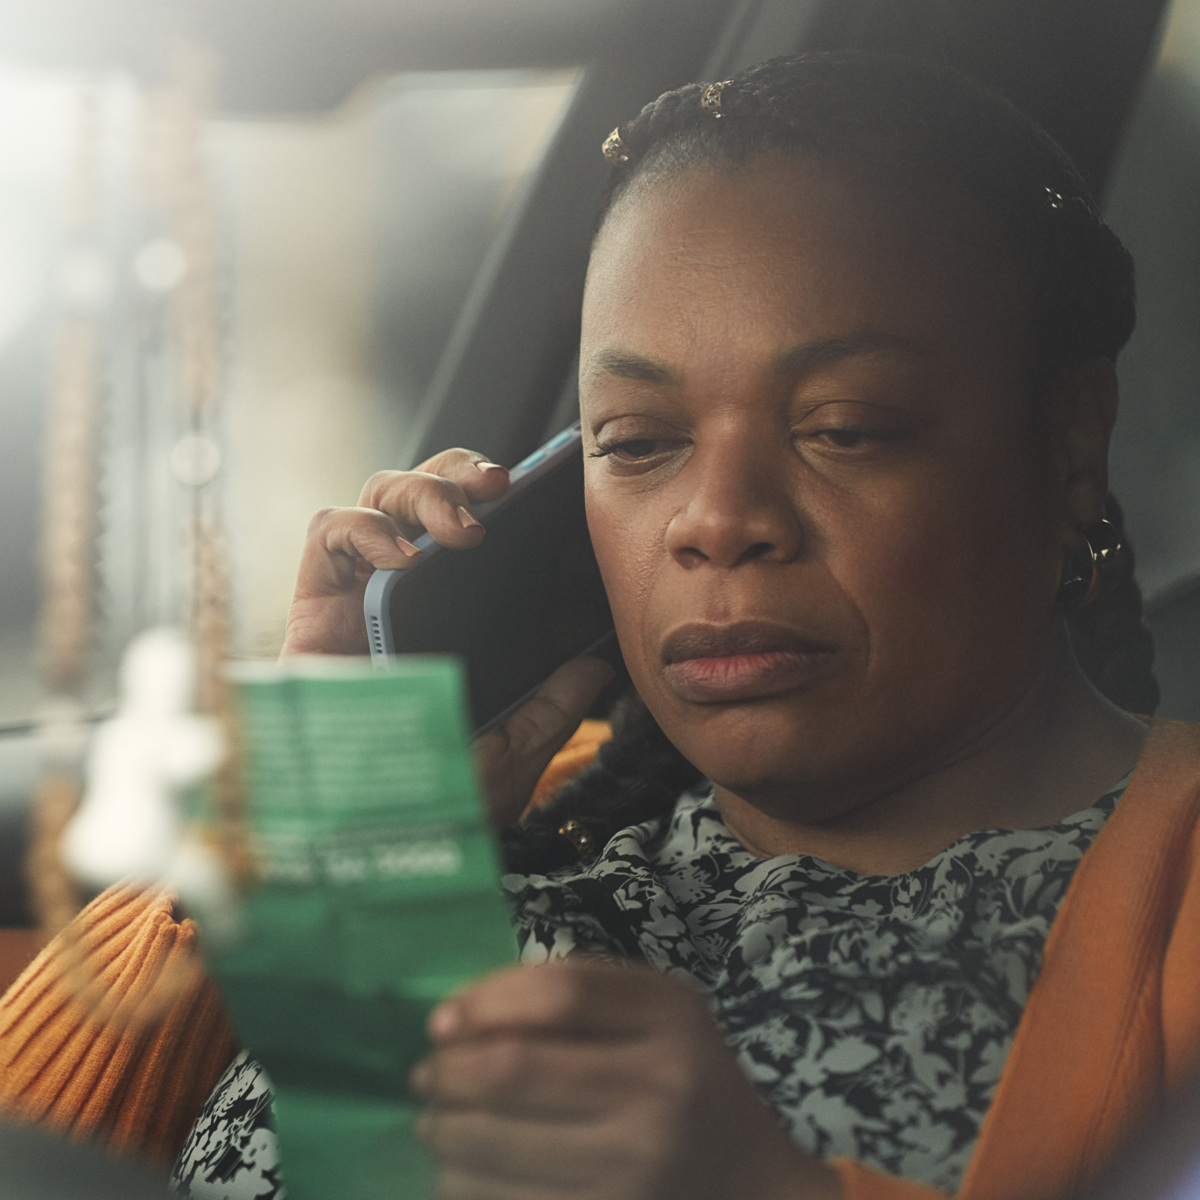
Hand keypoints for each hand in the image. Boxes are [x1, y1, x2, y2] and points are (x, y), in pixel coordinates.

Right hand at [282, 449, 612, 827]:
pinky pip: (325, 533)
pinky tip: (403, 558)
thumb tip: (598, 664)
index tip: (536, 484)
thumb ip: (554, 704)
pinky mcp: (312, 610)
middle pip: (420, 493)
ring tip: (463, 527)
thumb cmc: (434, 799)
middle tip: (500, 485)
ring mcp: (355, 598)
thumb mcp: (516, 749)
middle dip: (458, 473)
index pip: (466, 527)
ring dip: (422, 491)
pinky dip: (365, 528)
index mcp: (447, 617)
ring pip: (376, 495)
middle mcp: (399, 598)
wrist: (369, 841)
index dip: (491, 492)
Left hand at [411, 961, 840, 1199]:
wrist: (749, 1184)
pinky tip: (462, 1171)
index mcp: (670, 1018)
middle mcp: (660, 1091)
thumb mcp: (652, 1010)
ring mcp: (637, 1168)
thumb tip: (453, 1018)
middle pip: (515, 1070)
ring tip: (436, 1124)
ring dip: (445, 1134)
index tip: (441, 1022)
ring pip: (497, 1147)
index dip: (484, 1003)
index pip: (558, 994)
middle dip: (448, 1075)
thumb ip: (569, 993)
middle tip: (425, 1078)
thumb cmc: (683, 1076)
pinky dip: (464, 1186)